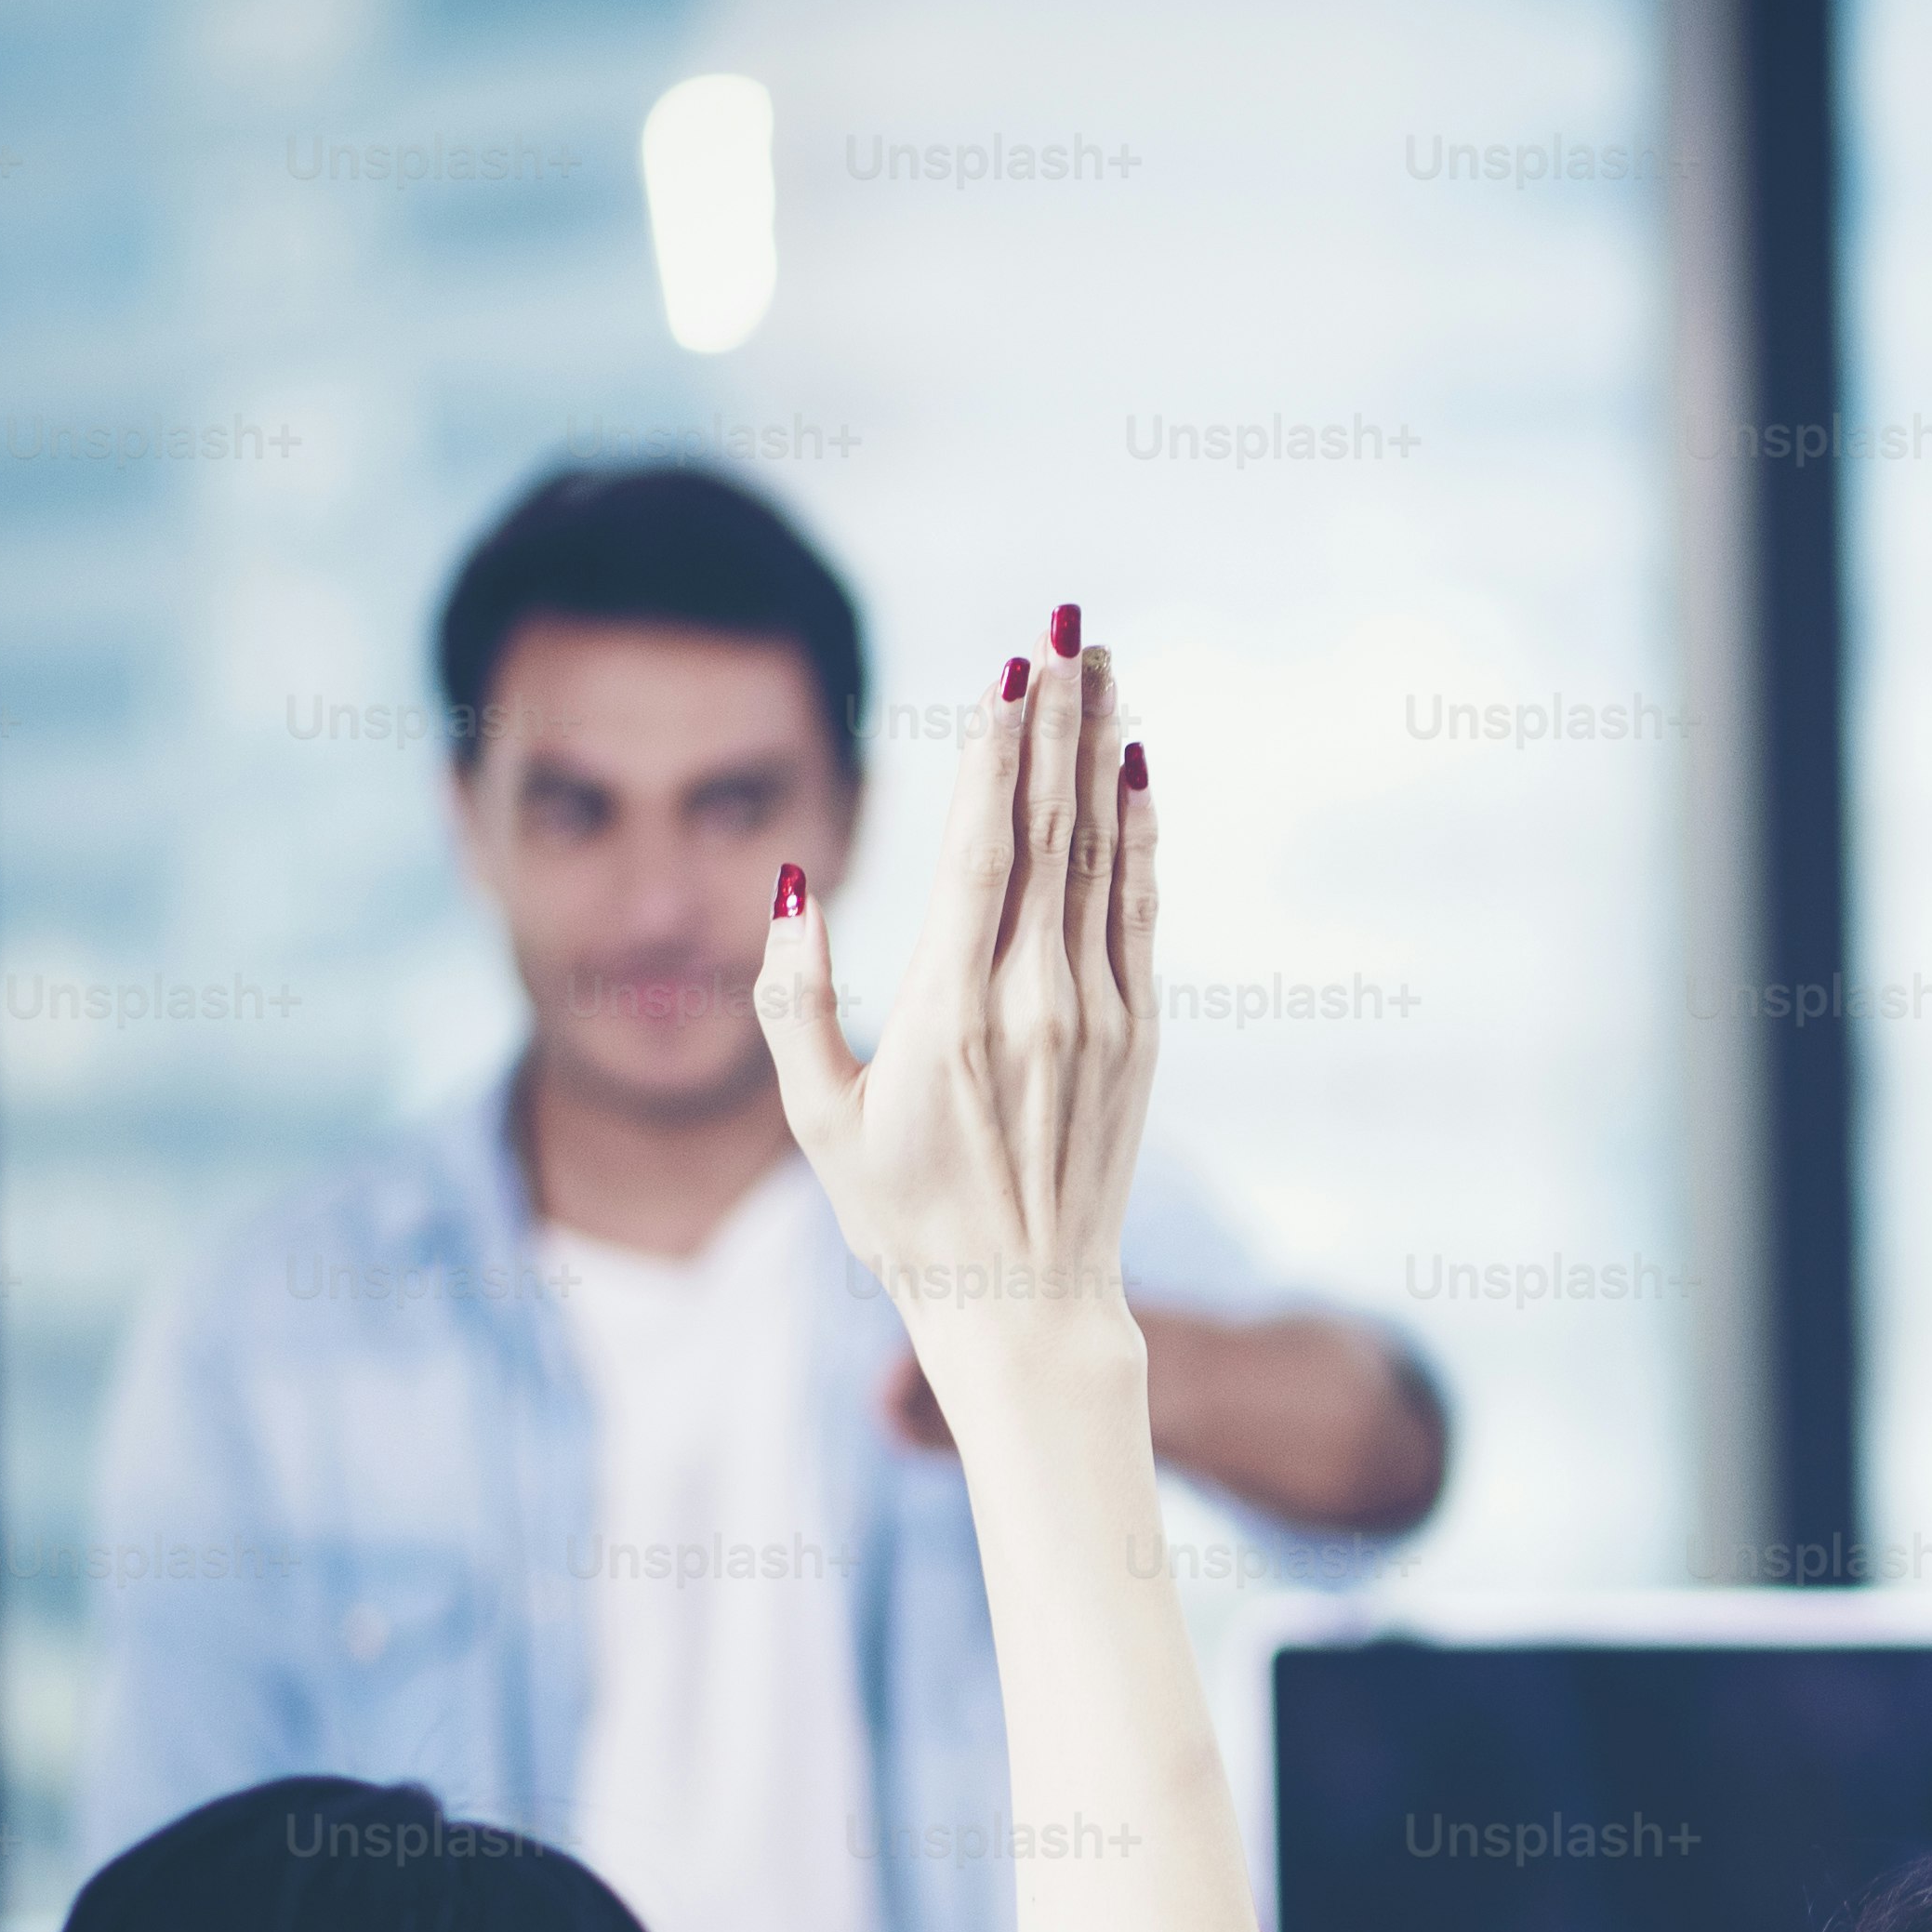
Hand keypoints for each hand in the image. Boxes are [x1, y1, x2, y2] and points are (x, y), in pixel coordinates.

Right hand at [760, 615, 1155, 1429]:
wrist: (1025, 1307)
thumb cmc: (904, 1218)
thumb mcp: (817, 1120)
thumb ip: (790, 999)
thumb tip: (793, 884)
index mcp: (948, 1016)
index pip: (980, 853)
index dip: (997, 754)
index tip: (1008, 670)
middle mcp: (1035, 1005)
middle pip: (1050, 830)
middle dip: (1057, 719)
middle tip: (1066, 623)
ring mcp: (1098, 1019)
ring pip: (1101, 856)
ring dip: (1102, 752)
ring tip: (1104, 663)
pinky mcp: (1138, 1037)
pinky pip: (1140, 912)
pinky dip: (1141, 835)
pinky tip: (1138, 769)